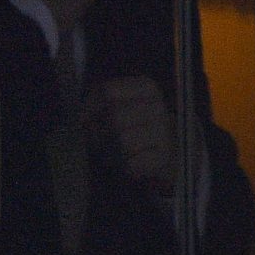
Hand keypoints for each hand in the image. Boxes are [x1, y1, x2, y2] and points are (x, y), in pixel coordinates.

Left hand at [86, 75, 177, 195]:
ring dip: (109, 151)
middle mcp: (159, 108)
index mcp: (147, 88)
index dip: (89, 108)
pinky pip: (132, 164)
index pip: (107, 91)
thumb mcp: (121, 106)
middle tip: (96, 140)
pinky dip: (123, 167)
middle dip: (98, 132)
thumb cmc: (137, 127)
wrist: (173, 153)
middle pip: (114, 116)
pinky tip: (127, 164)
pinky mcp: (166, 160)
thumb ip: (101, 104)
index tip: (84, 119)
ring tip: (112, 152)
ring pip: (122, 140)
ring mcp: (166, 134)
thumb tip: (81, 118)